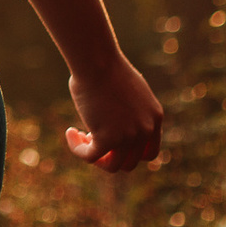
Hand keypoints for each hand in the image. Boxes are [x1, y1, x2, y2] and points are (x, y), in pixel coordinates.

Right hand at [65, 56, 161, 172]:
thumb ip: (130, 109)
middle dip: (112, 154)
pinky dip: (78, 148)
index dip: (130, 152)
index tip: (113, 141)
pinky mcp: (107, 139)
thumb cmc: (107, 66)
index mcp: (154, 118)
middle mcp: (145, 131)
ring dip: (97, 156)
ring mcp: (128, 137)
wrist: (97, 60)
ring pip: (112, 165)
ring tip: (81, 137)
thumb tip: (117, 121)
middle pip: (130, 162)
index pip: (149, 153)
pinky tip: (70, 133)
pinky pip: (90, 156)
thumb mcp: (128, 89)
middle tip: (94, 137)